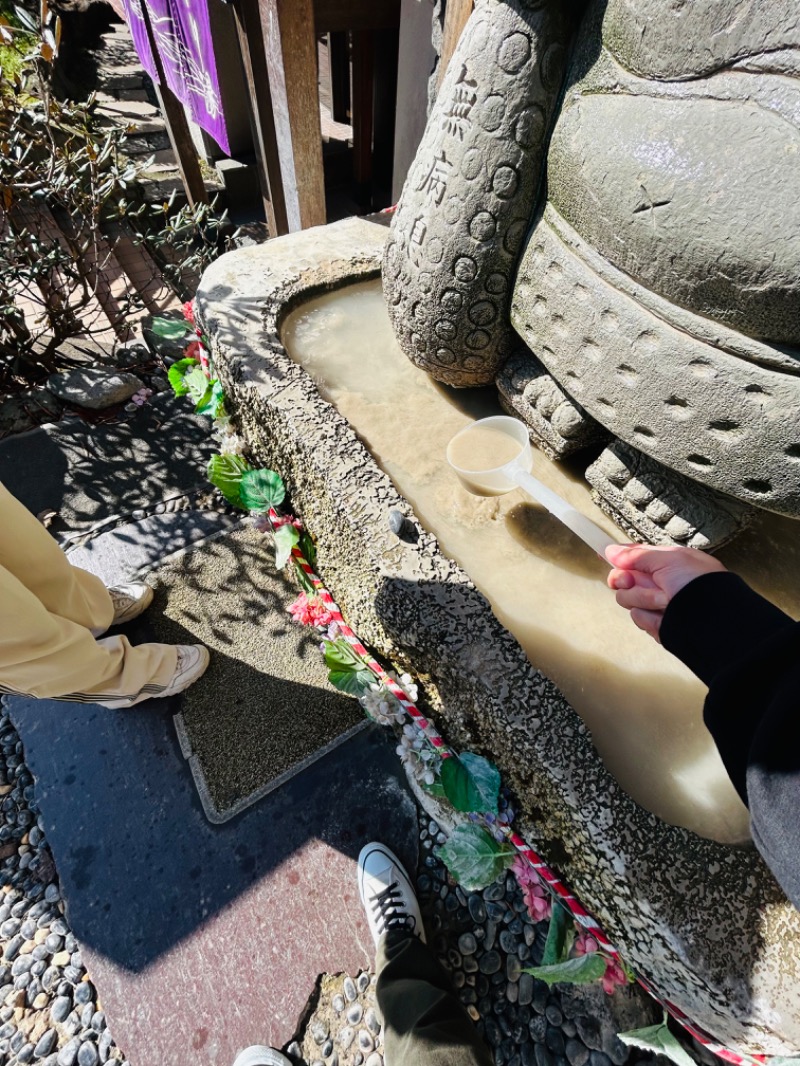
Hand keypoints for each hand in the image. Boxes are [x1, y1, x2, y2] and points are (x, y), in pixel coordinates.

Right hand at [604, 543, 726, 641]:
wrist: (713, 619)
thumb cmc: (701, 584)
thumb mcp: (669, 558)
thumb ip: (637, 555)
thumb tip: (612, 550)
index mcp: (666, 562)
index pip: (635, 556)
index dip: (619, 556)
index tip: (604, 554)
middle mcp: (660, 582)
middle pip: (623, 578)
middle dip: (624, 579)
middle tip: (631, 580)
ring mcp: (656, 604)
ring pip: (627, 599)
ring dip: (643, 598)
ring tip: (664, 600)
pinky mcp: (656, 623)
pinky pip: (638, 617)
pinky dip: (650, 616)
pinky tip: (665, 615)